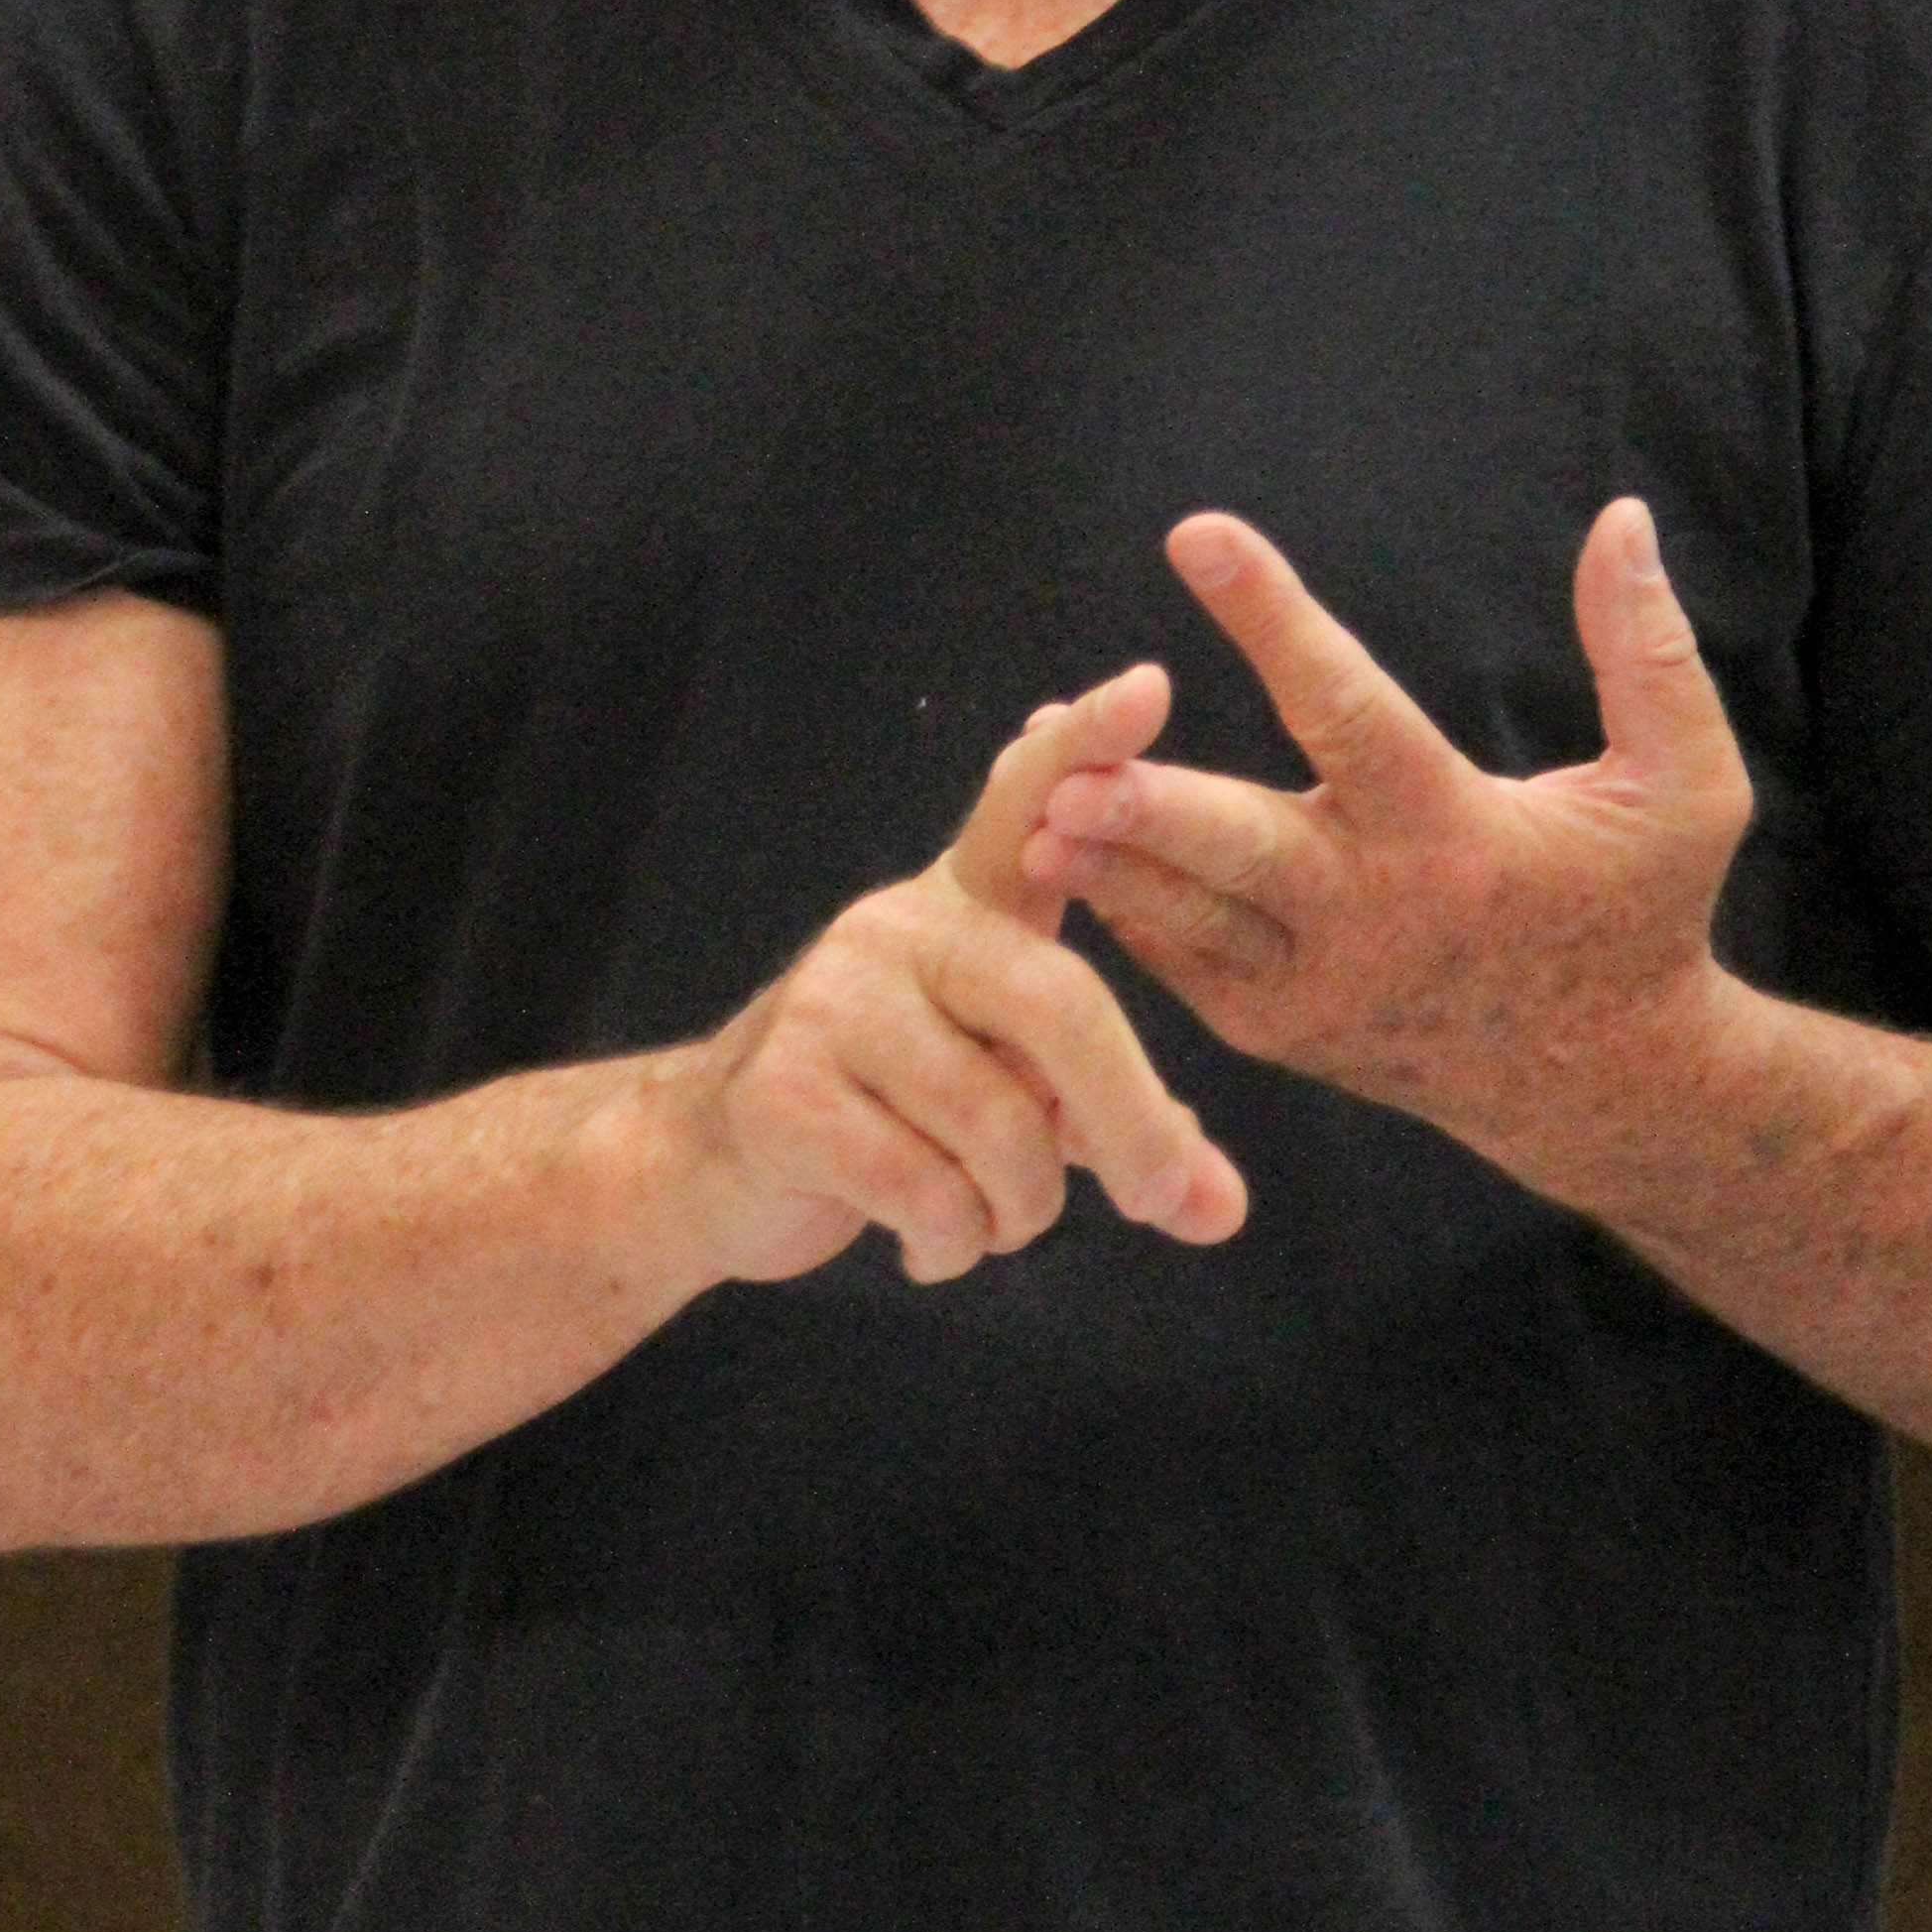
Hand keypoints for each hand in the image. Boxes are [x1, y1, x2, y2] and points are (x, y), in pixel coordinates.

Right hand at [681, 671, 1248, 1289]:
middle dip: (1133, 1124)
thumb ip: (1121, 1129)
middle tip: (1169, 1198)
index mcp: (966, 907)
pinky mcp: (784, 1091)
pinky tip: (926, 1244)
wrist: (708, 1164)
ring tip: (989, 1220)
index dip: (1087, 748)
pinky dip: (952, 1246)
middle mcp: (899, 928)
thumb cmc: (896, 1113)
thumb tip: (1223, 1212)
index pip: (1025, 803)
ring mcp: (834, 1003)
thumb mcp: (1017, 1097)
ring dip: (1021, 1212)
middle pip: (1061, 1007)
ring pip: (1002, 1129)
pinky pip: (928, 1193)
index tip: (1150, 684)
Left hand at [1029, 503, 1753, 1174]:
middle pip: (1236, 853)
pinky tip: (1062, 828)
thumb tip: (1621, 517)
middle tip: (1064, 769)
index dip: (1272, 618)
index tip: (1197, 534)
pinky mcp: (1272, 1027)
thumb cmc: (1643, 912)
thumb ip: (1651, 652)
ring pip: (1181, 914)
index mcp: (1455, 839)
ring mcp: (1310, 986)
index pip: (1348, 711)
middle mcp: (1371, 917)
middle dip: (1147, 812)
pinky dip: (1120, 898)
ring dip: (1102, 848)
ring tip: (1030, 779)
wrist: (1601, 1085)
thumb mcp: (1687, 788)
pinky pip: (1174, 959)